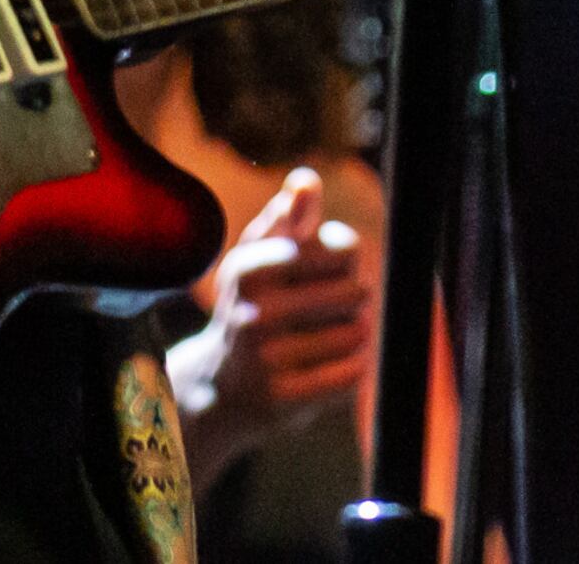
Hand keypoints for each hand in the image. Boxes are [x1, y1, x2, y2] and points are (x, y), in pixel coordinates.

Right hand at [166, 168, 375, 474]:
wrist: (220, 385)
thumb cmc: (251, 305)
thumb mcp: (258, 257)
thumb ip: (288, 217)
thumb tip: (306, 181)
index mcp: (250, 268)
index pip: (344, 249)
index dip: (347, 257)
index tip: (327, 267)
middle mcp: (256, 313)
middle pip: (356, 291)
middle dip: (353, 297)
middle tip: (330, 306)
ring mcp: (270, 359)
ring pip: (358, 333)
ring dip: (353, 333)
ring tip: (329, 334)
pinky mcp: (286, 398)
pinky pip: (352, 373)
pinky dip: (351, 367)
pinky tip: (329, 363)